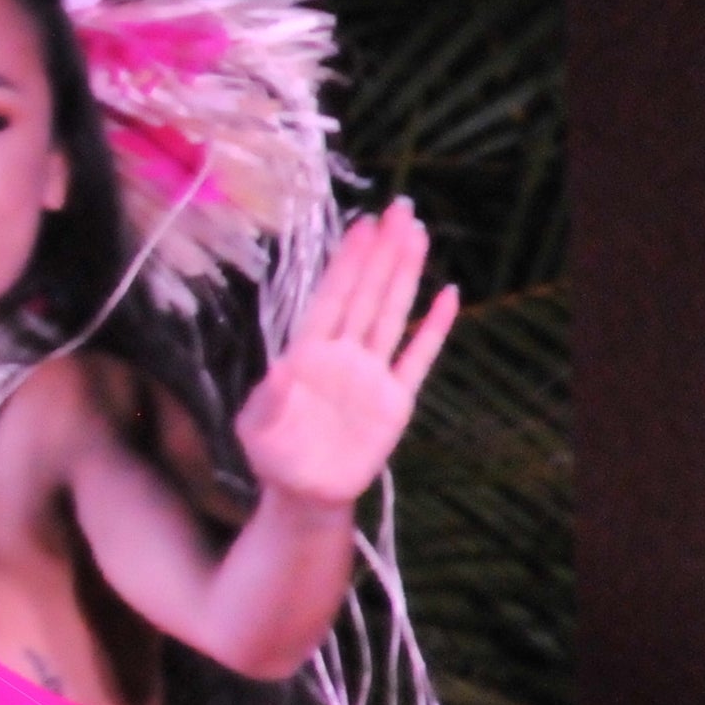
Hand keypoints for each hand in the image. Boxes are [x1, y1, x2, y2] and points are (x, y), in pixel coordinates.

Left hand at [239, 203, 458, 510]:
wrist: (302, 494)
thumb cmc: (272, 456)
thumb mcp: (256, 427)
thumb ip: (269, 401)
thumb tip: (281, 372)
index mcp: (306, 353)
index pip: (331, 296)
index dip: (346, 261)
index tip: (361, 225)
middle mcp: (343, 355)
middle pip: (366, 293)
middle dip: (381, 252)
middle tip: (399, 209)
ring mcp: (371, 375)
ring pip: (392, 314)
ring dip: (405, 276)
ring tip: (418, 236)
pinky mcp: (395, 402)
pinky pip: (417, 358)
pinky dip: (434, 328)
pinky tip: (449, 296)